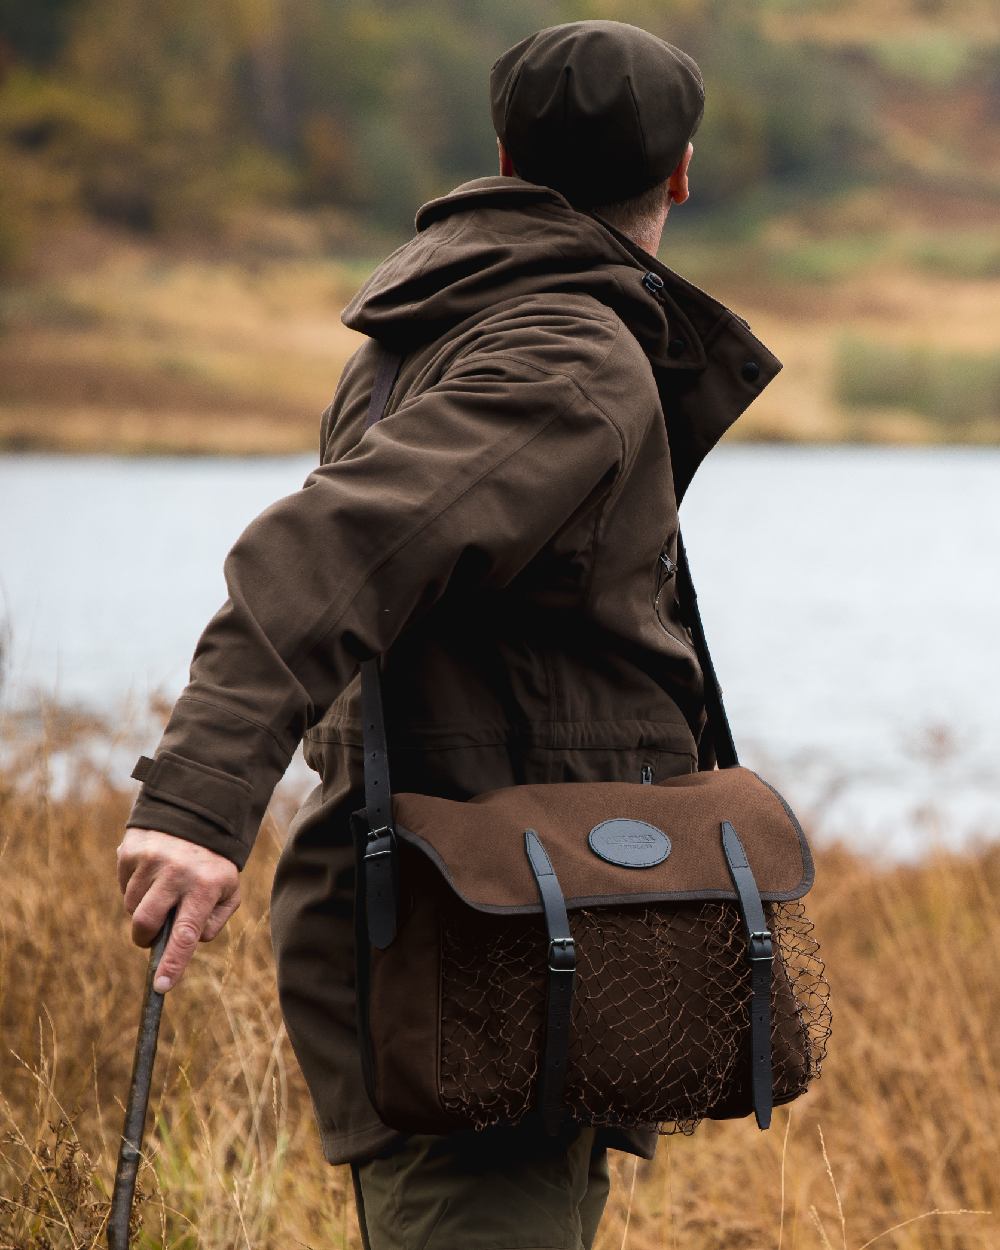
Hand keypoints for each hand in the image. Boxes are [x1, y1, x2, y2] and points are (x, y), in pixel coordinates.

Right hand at [116, 827, 240, 991]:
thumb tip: (188, 943)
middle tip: (152, 934)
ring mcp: (151, 860)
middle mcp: (177, 873)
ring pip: (131, 907)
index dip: (172, 964)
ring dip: (142, 908)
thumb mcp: (229, 890)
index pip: (186, 934)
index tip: (160, 987)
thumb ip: (212, 922)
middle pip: (145, 924)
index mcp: (206, 886)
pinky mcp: (131, 851)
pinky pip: (123, 886)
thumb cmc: (213, 865)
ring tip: (161, 890)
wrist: (196, 814)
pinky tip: (152, 872)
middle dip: (145, 937)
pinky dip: (134, 887)